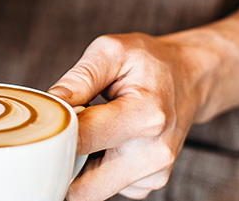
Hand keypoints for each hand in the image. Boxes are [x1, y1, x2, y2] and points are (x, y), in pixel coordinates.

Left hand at [47, 33, 210, 199]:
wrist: (190, 78)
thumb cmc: (149, 62)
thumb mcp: (112, 52)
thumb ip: (79, 78)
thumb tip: (51, 104)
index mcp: (146, 116)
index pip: (82, 140)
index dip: (55, 134)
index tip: (47, 122)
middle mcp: (154, 153)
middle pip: (83, 186)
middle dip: (62, 162)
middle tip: (63, 132)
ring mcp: (154, 174)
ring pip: (90, 190)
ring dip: (79, 166)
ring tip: (93, 131)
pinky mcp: (148, 184)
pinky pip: (104, 187)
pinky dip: (95, 169)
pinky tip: (107, 142)